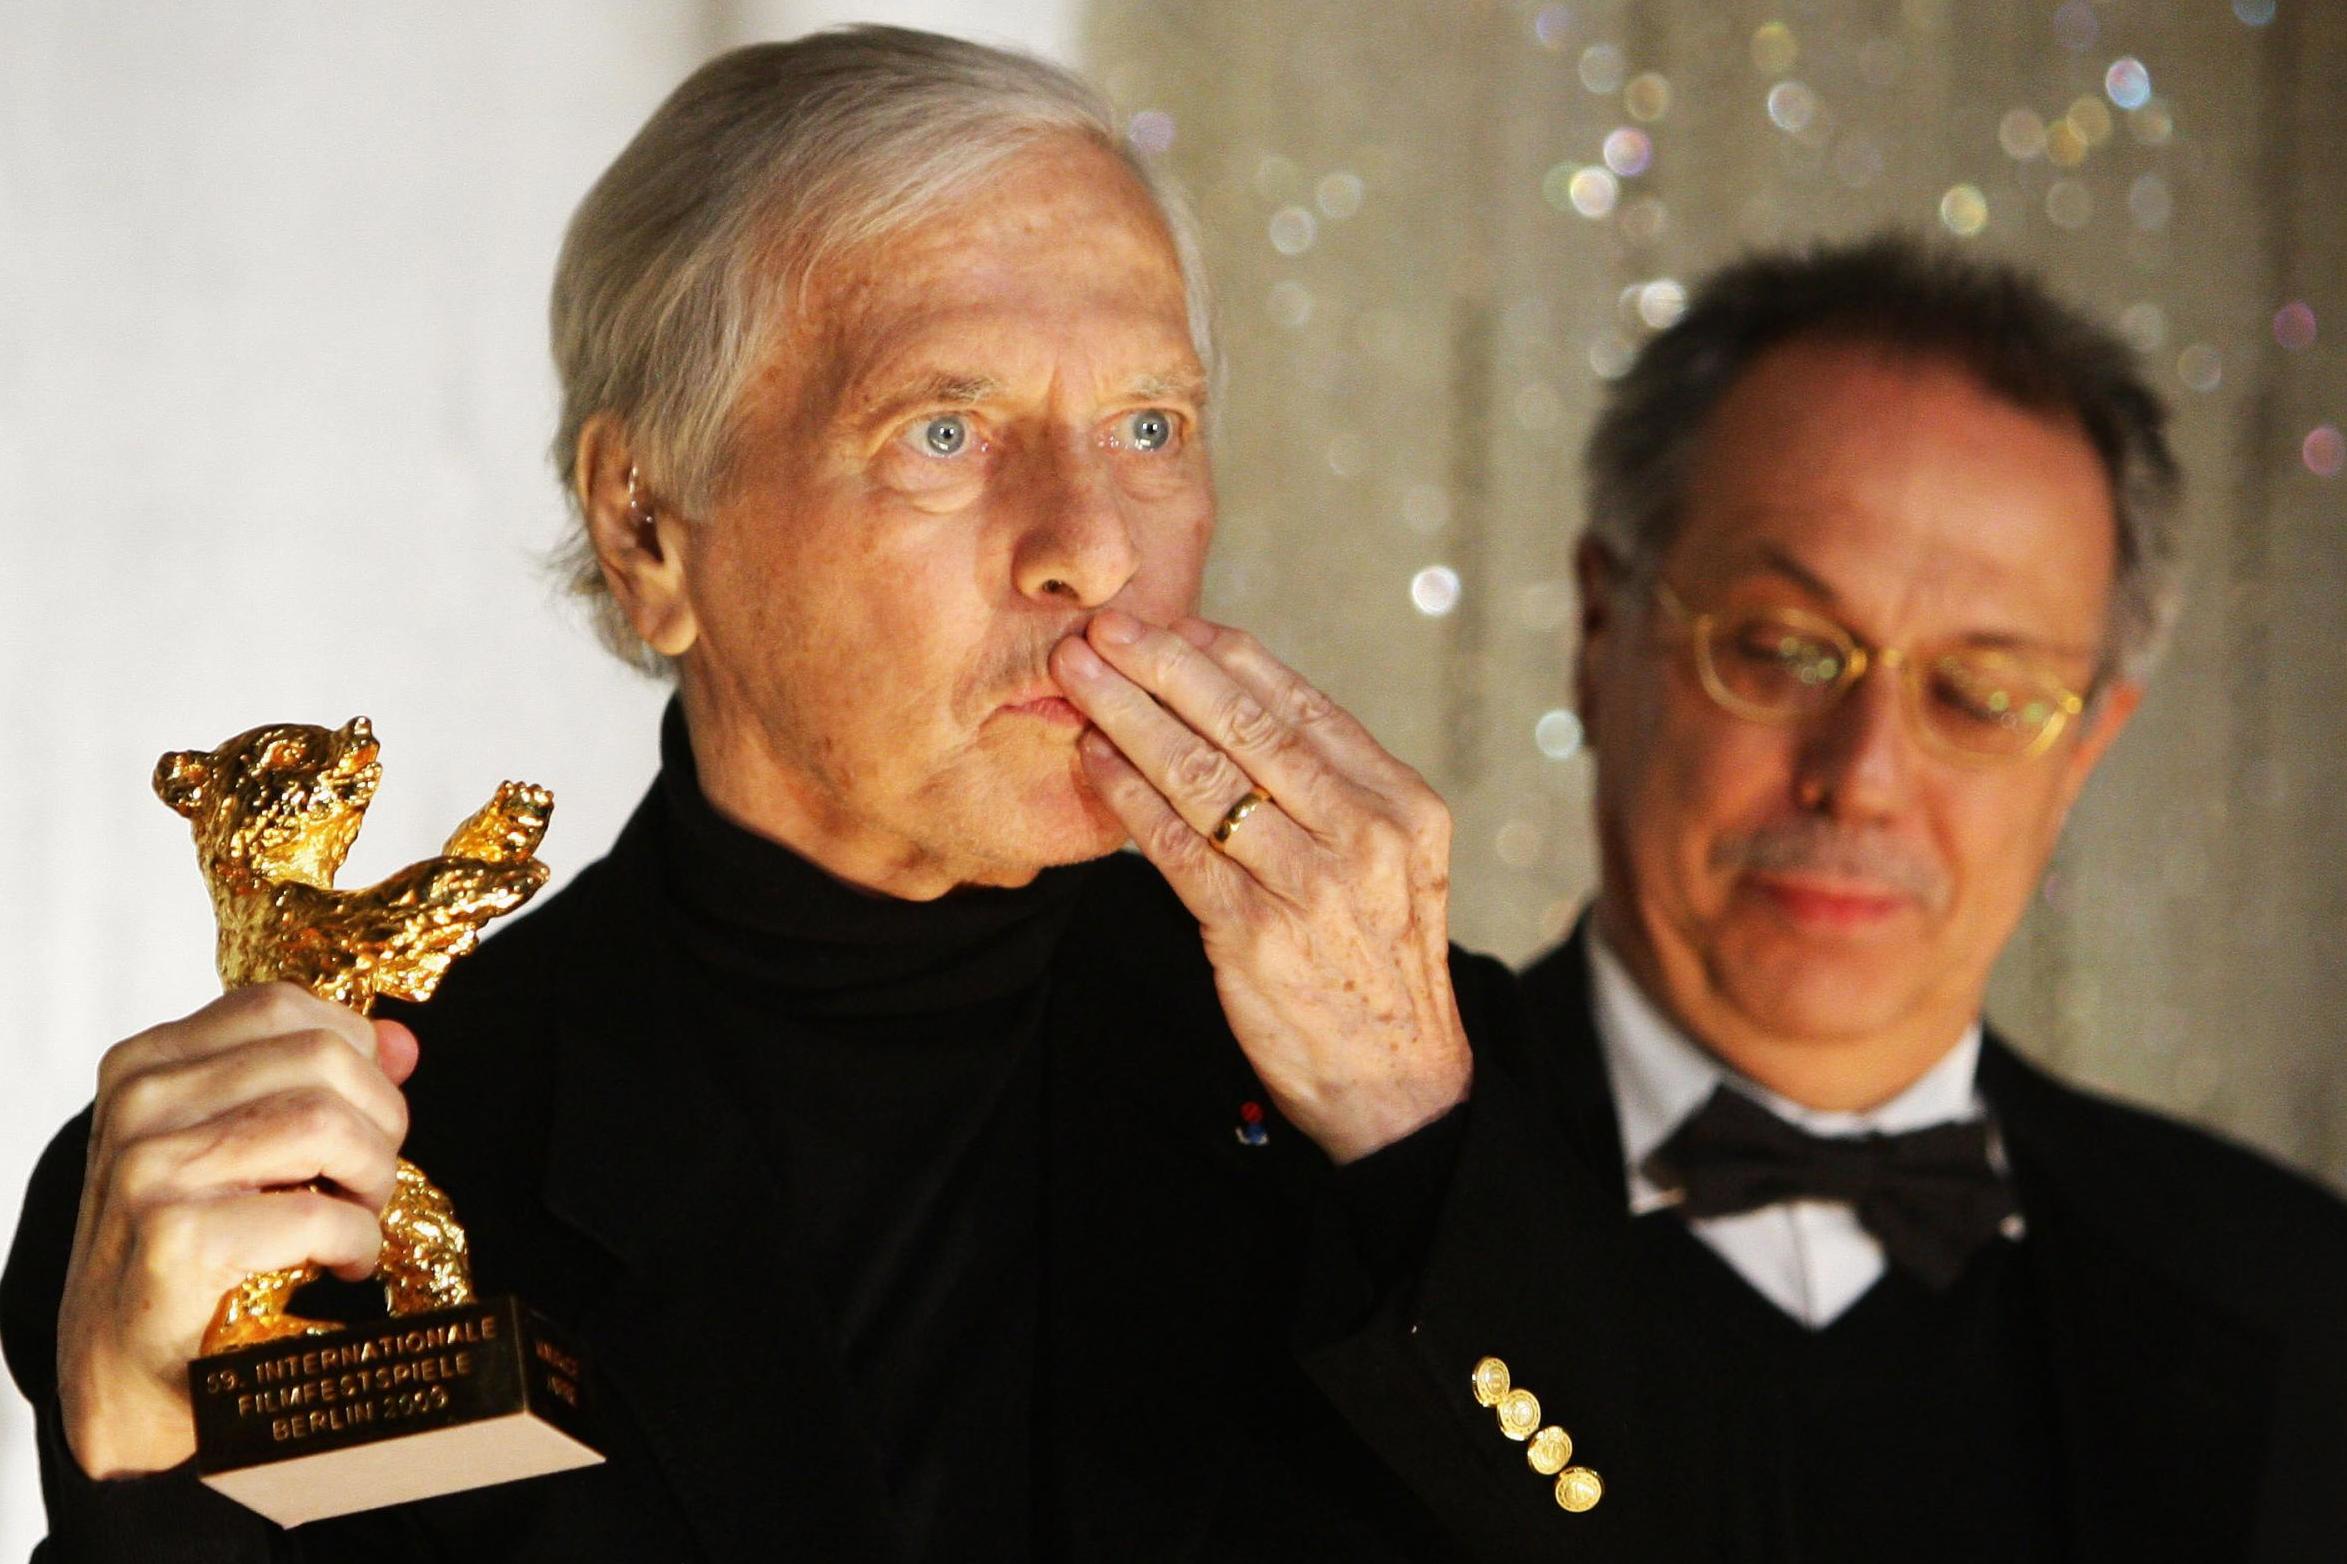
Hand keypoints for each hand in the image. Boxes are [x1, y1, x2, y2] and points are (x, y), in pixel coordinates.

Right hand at [55, 983, 413, 1477]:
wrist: (120, 1379)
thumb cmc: (187, 1256)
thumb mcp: (240, 1149)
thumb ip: (313, 1082)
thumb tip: (401, 1042)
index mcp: (145, 1065)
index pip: (282, 1005)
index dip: (353, 1057)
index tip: (361, 1117)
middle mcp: (138, 1106)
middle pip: (321, 1057)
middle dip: (378, 1121)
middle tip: (370, 1181)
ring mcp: (148, 1171)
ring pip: (326, 1124)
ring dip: (372, 1181)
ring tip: (359, 1220)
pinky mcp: (175, 1240)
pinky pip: (319, 1215)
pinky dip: (357, 1243)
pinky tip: (341, 1265)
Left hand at [1050, 609, 1471, 1162]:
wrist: (1398, 1081)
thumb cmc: (1376, 960)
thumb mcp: (1391, 863)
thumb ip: (1333, 790)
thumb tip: (1241, 701)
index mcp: (1402, 804)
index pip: (1305, 706)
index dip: (1230, 657)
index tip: (1173, 622)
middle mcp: (1365, 836)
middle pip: (1249, 728)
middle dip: (1167, 668)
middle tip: (1108, 628)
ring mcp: (1312, 886)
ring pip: (1205, 778)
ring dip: (1131, 718)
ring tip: (1080, 677)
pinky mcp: (1257, 936)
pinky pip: (1177, 847)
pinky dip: (1130, 795)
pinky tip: (1095, 758)